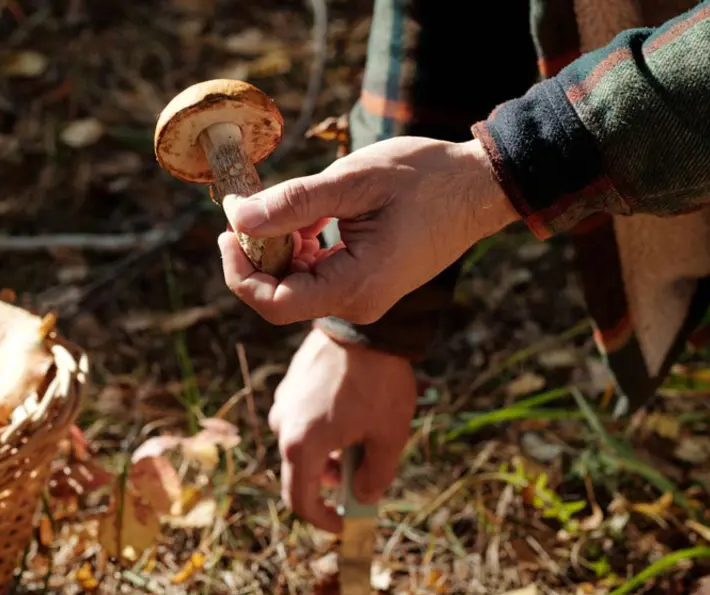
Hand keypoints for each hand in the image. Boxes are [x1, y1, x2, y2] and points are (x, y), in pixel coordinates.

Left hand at [219, 137, 517, 324]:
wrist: (480, 187)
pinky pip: (318, 276)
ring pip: (297, 285)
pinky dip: (302, 248)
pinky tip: (310, 216)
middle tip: (250, 206)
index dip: (240, 272)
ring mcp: (364, 297)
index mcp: (357, 285)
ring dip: (280, 248)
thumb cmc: (426, 177)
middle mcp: (359, 302)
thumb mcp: (354, 181)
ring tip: (291, 203)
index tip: (229, 229)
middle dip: (257, 255)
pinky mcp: (367, 283)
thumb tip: (237, 217)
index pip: (274, 303)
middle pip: (281, 297)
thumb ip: (294, 203)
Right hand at [269, 327, 416, 531]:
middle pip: (301, 472)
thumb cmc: (379, 383)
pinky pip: (302, 419)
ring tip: (363, 439)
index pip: (299, 502)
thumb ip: (376, 477)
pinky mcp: (290, 385)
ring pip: (302, 445)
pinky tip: (353, 414)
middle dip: (330, 483)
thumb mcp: (389, 436)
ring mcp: (284, 403)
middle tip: (362, 476)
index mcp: (301, 446)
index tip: (343, 524)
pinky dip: (323, 430)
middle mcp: (282, 426)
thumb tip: (362, 498)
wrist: (365, 326)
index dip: (321, 520)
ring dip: (328, 455)